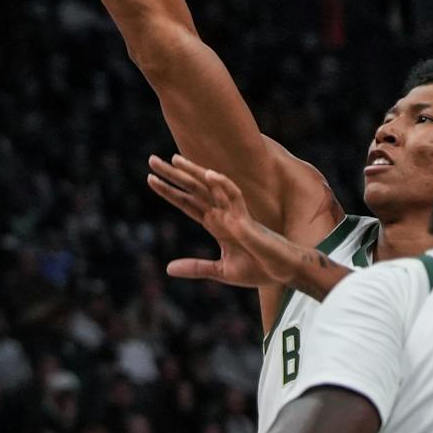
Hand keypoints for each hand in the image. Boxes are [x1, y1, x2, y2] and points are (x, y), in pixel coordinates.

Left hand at [146, 153, 302, 289]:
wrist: (282, 273)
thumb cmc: (258, 269)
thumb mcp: (220, 271)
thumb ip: (196, 267)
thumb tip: (168, 269)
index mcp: (215, 224)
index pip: (187, 203)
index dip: (169, 191)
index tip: (150, 179)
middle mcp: (222, 214)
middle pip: (193, 189)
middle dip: (173, 175)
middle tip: (151, 160)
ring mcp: (234, 214)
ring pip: (211, 186)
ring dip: (194, 172)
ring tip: (174, 159)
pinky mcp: (247, 219)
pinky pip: (235, 197)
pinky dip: (223, 185)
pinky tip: (209, 174)